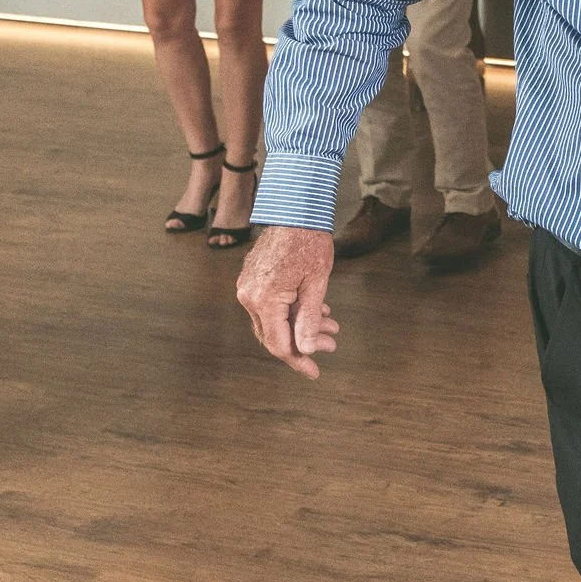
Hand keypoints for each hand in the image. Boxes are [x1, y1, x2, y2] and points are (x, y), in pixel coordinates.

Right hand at [236, 225, 339, 379]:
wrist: (295, 209)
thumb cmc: (309, 242)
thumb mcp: (317, 283)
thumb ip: (309, 318)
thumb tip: (306, 350)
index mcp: (263, 300)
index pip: (279, 344)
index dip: (298, 360)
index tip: (315, 372)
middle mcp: (249, 297)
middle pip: (274, 335)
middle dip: (304, 343)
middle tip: (331, 346)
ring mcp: (248, 287)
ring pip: (274, 320)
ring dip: (302, 326)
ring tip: (331, 328)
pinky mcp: (253, 279)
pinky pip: (271, 306)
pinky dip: (293, 312)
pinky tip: (318, 311)